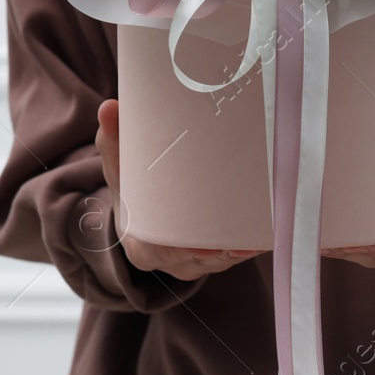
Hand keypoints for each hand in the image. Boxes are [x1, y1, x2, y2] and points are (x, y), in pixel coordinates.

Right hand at [96, 98, 262, 281]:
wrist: (147, 218)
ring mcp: (196, 266)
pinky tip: (265, 237)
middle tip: (241, 236)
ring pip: (222, 260)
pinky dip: (250, 247)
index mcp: (142, 246)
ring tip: (257, 234)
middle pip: (198, 258)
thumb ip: (115, 143)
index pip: (160, 252)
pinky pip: (237, 257)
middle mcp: (171, 262)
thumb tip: (110, 108)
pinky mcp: (217, 261)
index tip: (200, 242)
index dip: (180, 248)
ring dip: (240, 248)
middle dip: (221, 248)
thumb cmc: (135, 193)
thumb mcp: (122, 171)